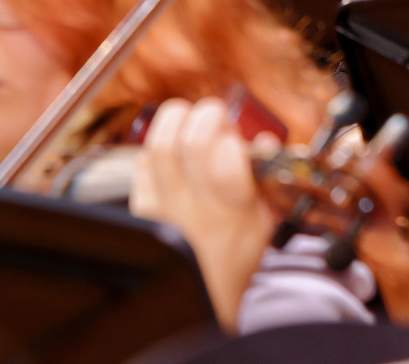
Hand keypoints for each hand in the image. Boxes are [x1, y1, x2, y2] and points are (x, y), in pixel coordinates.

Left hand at [130, 97, 277, 330]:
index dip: (232, 138)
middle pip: (192, 143)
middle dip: (206, 115)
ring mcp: (164, 206)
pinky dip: (155, 149)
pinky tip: (170, 153)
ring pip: (159, 148)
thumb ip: (268, 178)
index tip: (236, 137)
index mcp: (234, 209)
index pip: (230, 160)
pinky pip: (141, 165)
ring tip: (187, 118)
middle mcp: (196, 206)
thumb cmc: (233, 258)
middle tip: (214, 114)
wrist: (198, 293)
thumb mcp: (265, 220)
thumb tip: (264, 140)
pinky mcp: (141, 208)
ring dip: (175, 122)